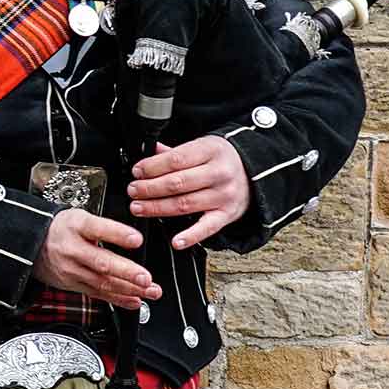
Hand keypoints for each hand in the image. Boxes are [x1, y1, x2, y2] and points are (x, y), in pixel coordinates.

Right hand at [36, 207, 162, 309]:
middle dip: (126, 272)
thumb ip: (105, 227)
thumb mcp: (79, 217)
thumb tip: (135, 239)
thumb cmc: (61, 229)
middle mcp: (73, 250)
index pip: (97, 228)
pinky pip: (97, 294)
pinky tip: (134, 300)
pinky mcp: (73, 284)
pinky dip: (118, 299)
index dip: (117, 234)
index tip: (137, 239)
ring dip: (129, 289)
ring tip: (150, 291)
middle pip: (101, 262)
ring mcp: (72, 270)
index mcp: (76, 227)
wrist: (32, 246)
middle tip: (146, 278)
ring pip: (102, 282)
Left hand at [127, 136, 251, 248]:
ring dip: (157, 208)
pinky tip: (176, 241)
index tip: (136, 172)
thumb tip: (148, 151)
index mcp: (211, 150)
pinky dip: (191, 236)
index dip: (152, 167)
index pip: (176, 159)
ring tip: (138, 208)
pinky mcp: (227, 215)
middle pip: (178, 183)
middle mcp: (219, 173)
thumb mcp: (203, 147)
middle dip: (150, 188)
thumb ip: (176, 152)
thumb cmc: (222, 160)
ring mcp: (224, 195)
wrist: (255, 173)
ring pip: (185, 204)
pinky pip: (207, 227)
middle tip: (133, 191)